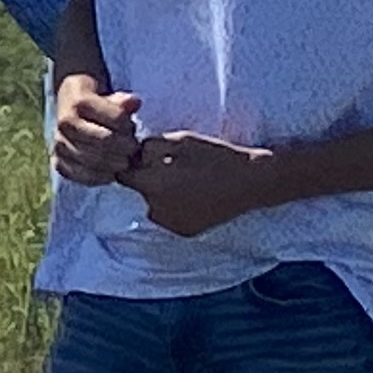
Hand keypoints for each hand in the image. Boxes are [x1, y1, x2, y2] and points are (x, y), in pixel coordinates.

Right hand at [54, 78, 144, 184]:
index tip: (131, 128)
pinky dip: (99, 177)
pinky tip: (111, 173)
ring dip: (115, 163)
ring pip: (94, 160)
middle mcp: (65, 123)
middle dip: (126, 147)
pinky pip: (80, 175)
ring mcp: (59, 143)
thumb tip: (134, 102)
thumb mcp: (110, 98)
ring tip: (124, 160)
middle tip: (133, 148)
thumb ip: (124, 102)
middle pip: (106, 140)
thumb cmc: (98, 106)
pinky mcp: (58, 160)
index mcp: (79, 102)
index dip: (129, 126)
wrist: (68, 111)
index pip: (116, 119)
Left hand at [130, 131, 279, 237]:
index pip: (122, 175)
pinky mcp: (185, 231)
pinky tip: (188, 195)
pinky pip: (166, 216)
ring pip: (149, 205)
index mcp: (153, 185)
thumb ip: (148, 148)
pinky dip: (170, 206)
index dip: (129, 163)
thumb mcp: (177, 141)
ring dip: (156, 193)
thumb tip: (131, 153)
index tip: (141, 156)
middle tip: (167, 168)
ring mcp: (172, 224)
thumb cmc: (214, 156)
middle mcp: (158, 210)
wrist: (250, 182)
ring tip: (180, 181)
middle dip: (144, 178)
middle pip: (136, 191)